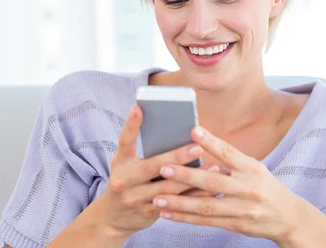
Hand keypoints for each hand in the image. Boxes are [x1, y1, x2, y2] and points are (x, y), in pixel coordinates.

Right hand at [93, 106, 219, 237]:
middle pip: (153, 166)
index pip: (125, 141)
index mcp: (121, 162)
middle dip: (177, 157)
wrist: (112, 218)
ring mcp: (135, 198)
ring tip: (212, 168)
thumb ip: (144, 152)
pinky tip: (210, 188)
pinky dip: (193, 195)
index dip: (131, 124)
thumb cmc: (126, 182)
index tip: (139, 108)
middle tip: (197, 147)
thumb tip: (174, 133)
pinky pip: (174, 204)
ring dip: (192, 178)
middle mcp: (124, 180)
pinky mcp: (148, 213)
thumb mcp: (126, 165)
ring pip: (167, 188)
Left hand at [150, 126, 304, 245]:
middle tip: (164, 168)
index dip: (211, 142)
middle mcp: (248, 189)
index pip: (229, 153)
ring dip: (179, 203)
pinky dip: (186, 218)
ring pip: (206, 206)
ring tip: (158, 198)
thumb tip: (201, 148)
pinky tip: (168, 214)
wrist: (288, 217)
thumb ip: (230, 161)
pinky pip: (207, 222)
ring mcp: (243, 209)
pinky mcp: (237, 225)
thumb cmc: (265, 186)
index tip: (193, 131)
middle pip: (213, 182)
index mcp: (252, 169)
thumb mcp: (254, 168)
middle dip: (186, 176)